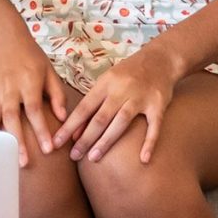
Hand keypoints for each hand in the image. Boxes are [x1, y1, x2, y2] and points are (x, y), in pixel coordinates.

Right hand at [0, 38, 66, 166]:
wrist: (5, 41)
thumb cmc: (31, 58)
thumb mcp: (50, 72)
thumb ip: (57, 96)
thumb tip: (64, 119)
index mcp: (28, 83)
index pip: (34, 110)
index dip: (41, 130)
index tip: (49, 149)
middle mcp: (8, 89)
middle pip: (11, 117)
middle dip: (17, 141)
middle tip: (24, 162)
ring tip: (0, 159)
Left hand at [52, 46, 184, 164]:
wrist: (161, 58)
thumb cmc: (129, 73)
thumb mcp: (108, 82)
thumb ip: (93, 104)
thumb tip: (75, 132)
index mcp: (105, 83)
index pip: (84, 107)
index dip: (69, 126)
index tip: (57, 142)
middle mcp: (121, 89)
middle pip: (100, 117)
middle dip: (85, 138)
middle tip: (74, 156)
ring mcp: (141, 97)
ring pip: (121, 122)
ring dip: (107, 141)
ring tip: (94, 158)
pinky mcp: (158, 104)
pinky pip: (154, 126)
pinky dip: (149, 142)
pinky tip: (143, 159)